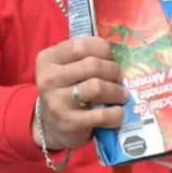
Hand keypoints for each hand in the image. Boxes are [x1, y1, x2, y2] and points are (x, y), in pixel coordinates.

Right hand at [33, 36, 127, 150]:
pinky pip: (102, 115)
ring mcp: (58, 101)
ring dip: (117, 91)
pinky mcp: (70, 123)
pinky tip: (118, 113)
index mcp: (49, 59)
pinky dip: (116, 114)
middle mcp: (50, 78)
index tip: (110, 59)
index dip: (102, 50)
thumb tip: (118, 55)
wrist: (51, 127)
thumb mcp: (66, 69)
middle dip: (113, 71)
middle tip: (119, 79)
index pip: (80, 45)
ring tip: (122, 96)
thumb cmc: (66, 92)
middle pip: (92, 65)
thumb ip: (84, 58)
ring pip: (97, 87)